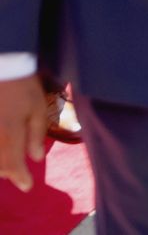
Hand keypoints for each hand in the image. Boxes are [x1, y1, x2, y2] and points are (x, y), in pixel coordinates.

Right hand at [0, 75, 45, 191]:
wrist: (2, 68)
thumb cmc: (23, 88)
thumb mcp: (37, 110)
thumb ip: (36, 136)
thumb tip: (36, 158)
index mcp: (10, 133)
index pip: (13, 164)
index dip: (20, 178)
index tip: (27, 186)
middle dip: (7, 171)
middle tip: (16, 172)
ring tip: (6, 163)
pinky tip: (1, 147)